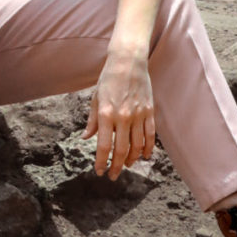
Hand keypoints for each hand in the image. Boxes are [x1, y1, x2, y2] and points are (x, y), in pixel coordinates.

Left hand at [83, 45, 155, 180]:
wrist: (128, 61)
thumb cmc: (109, 78)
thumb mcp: (96, 98)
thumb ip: (92, 121)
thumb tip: (85, 138)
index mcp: (106, 114)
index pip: (103, 146)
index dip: (101, 162)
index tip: (99, 171)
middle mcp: (123, 117)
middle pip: (122, 150)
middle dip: (116, 166)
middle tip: (113, 175)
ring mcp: (138, 115)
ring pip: (137, 146)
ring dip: (132, 160)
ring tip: (126, 165)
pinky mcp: (149, 111)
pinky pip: (150, 135)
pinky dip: (148, 149)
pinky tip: (144, 156)